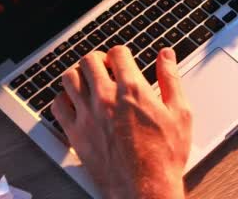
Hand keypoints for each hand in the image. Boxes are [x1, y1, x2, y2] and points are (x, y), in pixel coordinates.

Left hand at [52, 47, 191, 198]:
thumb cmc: (165, 156)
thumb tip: (166, 55)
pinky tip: (75, 103)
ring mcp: (87, 116)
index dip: (121, 53)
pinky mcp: (75, 134)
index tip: (123, 60)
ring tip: (89, 81)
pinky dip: (63, 99)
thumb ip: (171, 79)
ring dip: (79, 75)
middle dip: (98, 59)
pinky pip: (57, 106)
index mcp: (133, 90)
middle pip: (89, 60)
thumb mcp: (180, 113)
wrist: (145, 189)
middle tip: (105, 68)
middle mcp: (106, 99)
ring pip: (69, 78)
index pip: (117, 53)